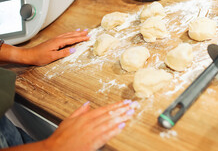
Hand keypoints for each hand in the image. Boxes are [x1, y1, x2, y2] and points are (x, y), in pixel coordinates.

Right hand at [4, 100, 136, 150]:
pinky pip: (105, 135)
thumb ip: (79, 111)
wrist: (53, 150)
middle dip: (122, 109)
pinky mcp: (91, 143)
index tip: (126, 102)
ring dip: (121, 117)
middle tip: (133, 105)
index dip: (116, 105)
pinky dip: (114, 130)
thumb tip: (87, 103)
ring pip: (109, 123)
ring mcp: (90, 133)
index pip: (104, 109)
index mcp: (84, 118)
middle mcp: (88, 123)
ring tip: (131, 113)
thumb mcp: (68, 121)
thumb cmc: (60, 137)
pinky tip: (122, 126)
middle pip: (109, 114)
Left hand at [24, 30, 89, 65]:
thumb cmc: (40, 57)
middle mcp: (57, 39)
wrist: (29, 55)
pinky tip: (70, 34)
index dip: (81, 38)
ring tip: (81, 31)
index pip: (72, 39)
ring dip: (75, 33)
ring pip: (68, 34)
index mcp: (58, 42)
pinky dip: (69, 34)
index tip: (88, 37)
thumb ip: (63, 53)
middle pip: (71, 35)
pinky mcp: (53, 41)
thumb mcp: (52, 57)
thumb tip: (73, 50)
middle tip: (88, 32)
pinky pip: (64, 35)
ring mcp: (55, 39)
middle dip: (80, 34)